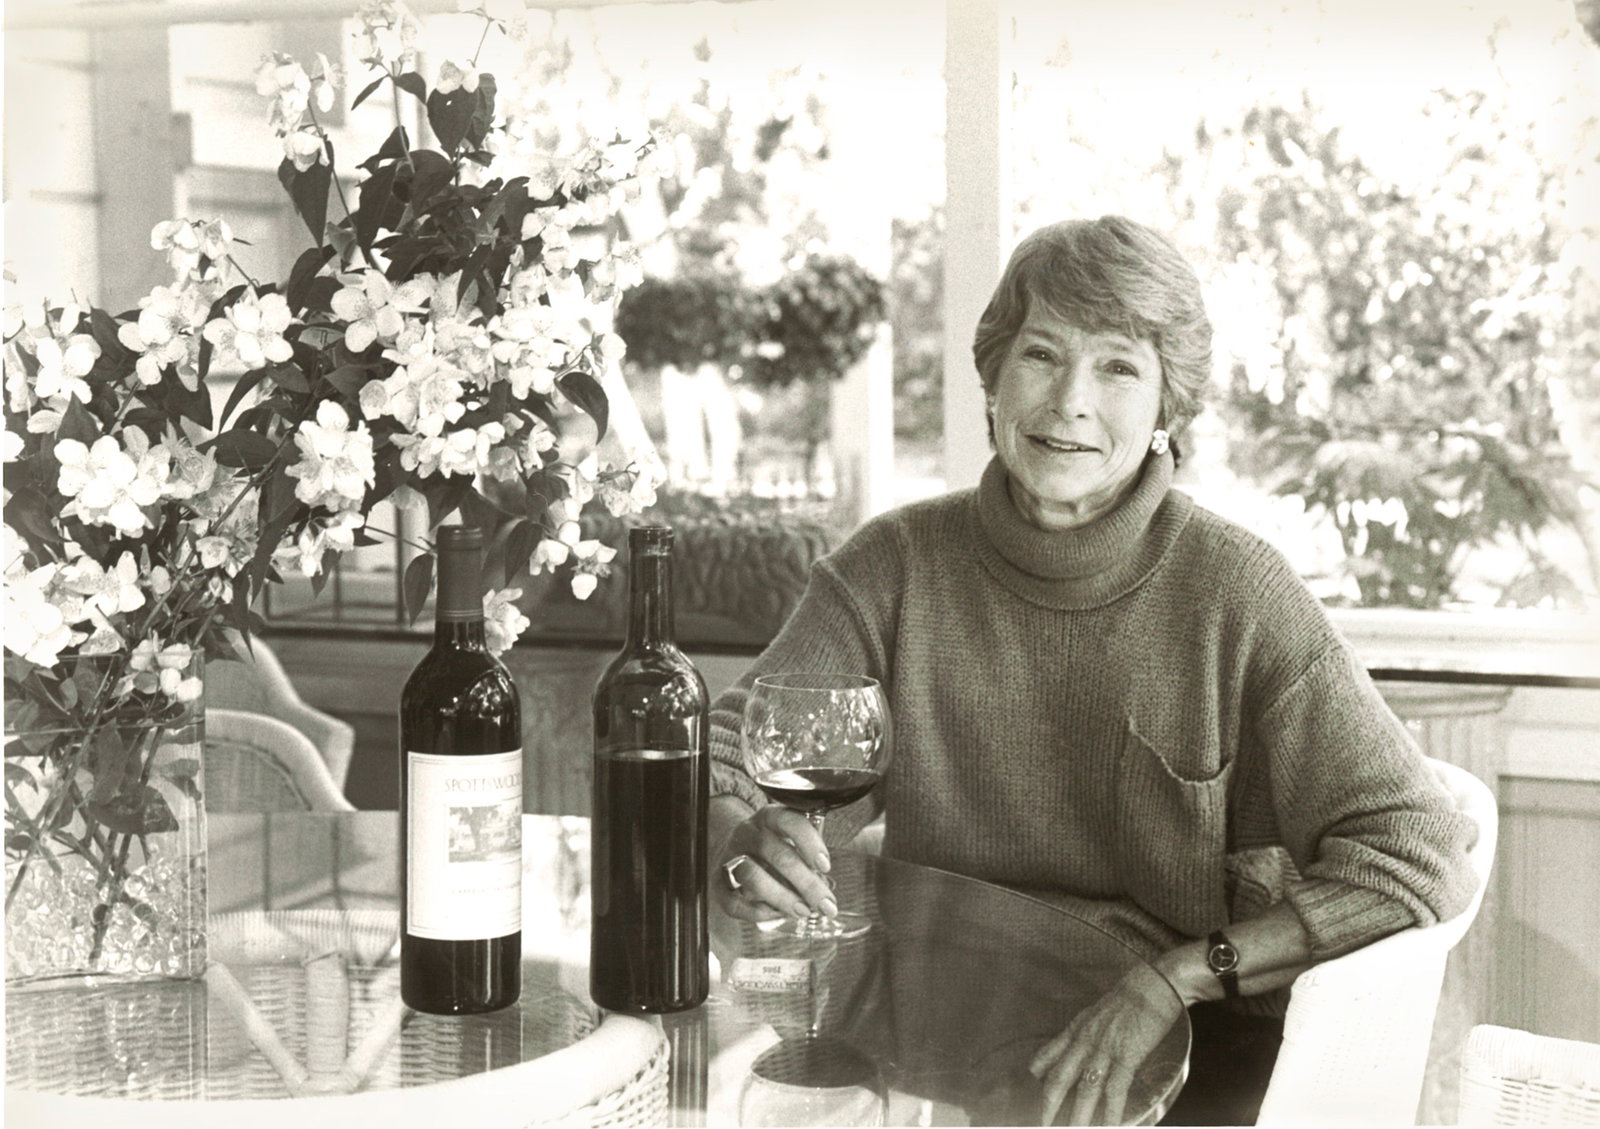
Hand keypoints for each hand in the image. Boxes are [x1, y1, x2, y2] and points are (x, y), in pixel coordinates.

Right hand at [712, 804, 836, 923]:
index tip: (825, 866)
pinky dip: (756, 912)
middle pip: (777, 855)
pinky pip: (733, 901)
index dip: (809, 844)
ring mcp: (729, 857)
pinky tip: (775, 914)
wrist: (726, 846)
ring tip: (802, 910)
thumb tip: (824, 891)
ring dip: (782, 897)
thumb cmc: (767, 847)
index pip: (789, 821)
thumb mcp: (786, 839)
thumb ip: (805, 859)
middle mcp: (747, 833)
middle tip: (824, 904)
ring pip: (752, 875)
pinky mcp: (717, 883)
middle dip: (806, 883)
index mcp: (768, 817)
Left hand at [1029, 964, 1183, 1124]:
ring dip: (1078, 1118)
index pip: (1048, 1055)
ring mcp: (1105, 1049)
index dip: (1037, 1077)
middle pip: (1059, 1079)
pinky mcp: (1127, 1056)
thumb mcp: (1099, 1010)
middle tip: (1043, 1126)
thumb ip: (1088, 1030)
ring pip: (1084, 1090)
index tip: (1029, 1093)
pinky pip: (1115, 1090)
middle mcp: (1085, 1041)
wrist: (1156, 983)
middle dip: (1049, 1107)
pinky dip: (1111, 1113)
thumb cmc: (1132, 995)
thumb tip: (1083, 1047)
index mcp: (1077, 1029)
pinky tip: (1110, 1127)